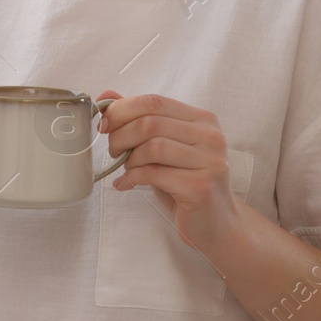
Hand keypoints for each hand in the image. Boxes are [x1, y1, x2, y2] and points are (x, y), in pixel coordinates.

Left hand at [97, 90, 244, 252]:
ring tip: (125, 169)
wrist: (216, 223)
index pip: (154, 102)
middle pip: (150, 123)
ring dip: (129, 159)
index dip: (122, 110)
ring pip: (152, 147)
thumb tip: (106, 97)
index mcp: (202, 119)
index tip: (104, 124)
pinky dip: (131, 178)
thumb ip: (139, 120)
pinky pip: (154, 174)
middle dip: (121, 136)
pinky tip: (125, 184)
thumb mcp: (163, 146)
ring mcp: (209, 161)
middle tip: (113, 151)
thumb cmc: (185, 181)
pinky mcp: (200, 187)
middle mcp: (210, 136)